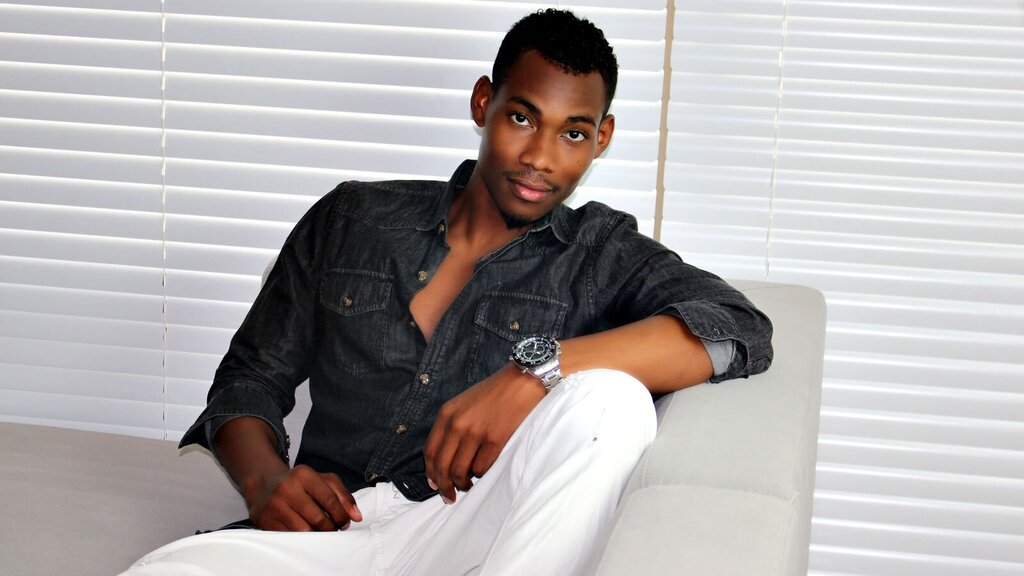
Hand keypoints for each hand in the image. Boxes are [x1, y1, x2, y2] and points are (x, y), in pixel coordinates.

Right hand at [243, 465, 362, 530]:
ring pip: (304, 530)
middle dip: (331, 528)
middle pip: (318, 518)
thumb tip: (356, 516)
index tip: (345, 522)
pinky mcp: (266, 520)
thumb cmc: (299, 483)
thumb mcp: (322, 480)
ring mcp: (275, 505)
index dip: (341, 515)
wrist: (263, 484)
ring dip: (318, 536)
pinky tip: (307, 535)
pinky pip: (290, 536)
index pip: (330, 500)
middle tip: (335, 530)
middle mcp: (287, 488)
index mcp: (304, 474)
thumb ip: (343, 495)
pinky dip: (302, 539)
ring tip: (323, 533)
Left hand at [423, 363, 545, 503]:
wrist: (521, 381)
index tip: (435, 485)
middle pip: (442, 466)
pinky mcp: (495, 440)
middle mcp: (457, 424)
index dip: (431, 473)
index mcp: (447, 414)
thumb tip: (445, 461)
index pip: (430, 452)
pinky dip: (482, 474)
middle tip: (449, 497)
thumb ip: (451, 427)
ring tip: (469, 485)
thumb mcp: (463, 404)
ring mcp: (476, 432)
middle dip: (444, 486)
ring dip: (464, 483)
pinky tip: (485, 470)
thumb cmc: (494, 394)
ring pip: (461, 471)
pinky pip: (482, 468)